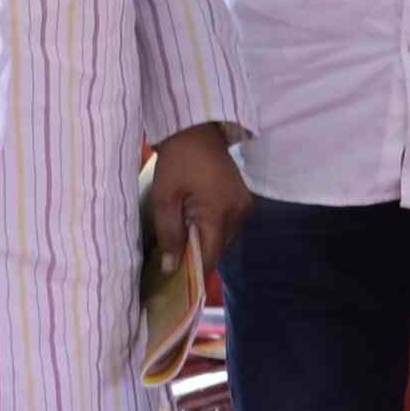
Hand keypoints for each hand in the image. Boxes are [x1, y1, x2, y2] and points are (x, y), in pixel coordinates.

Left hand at [144, 122, 250, 281]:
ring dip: (206, 242)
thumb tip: (170, 268)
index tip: (175, 279)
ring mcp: (244, 205)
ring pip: (224, 239)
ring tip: (183, 239)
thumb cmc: (176, 162)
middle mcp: (239, 213)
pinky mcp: (243, 199)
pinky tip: (195, 224)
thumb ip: (168, 235)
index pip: (210, 257)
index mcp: (220, 214)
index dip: (193, 272)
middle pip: (219, 250)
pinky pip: (228, 225)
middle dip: (198, 256)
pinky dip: (213, 229)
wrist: (195, 130)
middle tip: (173, 258)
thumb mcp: (165, 198)